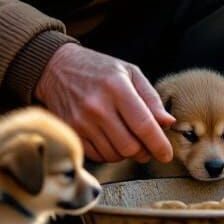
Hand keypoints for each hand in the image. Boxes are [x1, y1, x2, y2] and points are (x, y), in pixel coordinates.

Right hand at [35, 43, 173, 163]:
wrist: (56, 67)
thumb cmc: (98, 68)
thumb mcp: (129, 72)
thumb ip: (150, 98)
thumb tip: (167, 123)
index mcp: (117, 88)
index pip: (143, 125)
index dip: (159, 144)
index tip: (166, 154)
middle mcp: (98, 106)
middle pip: (130, 146)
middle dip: (144, 151)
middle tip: (148, 146)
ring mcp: (81, 121)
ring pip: (114, 154)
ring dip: (127, 153)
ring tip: (128, 139)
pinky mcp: (71, 132)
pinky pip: (97, 156)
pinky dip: (109, 153)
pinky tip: (111, 140)